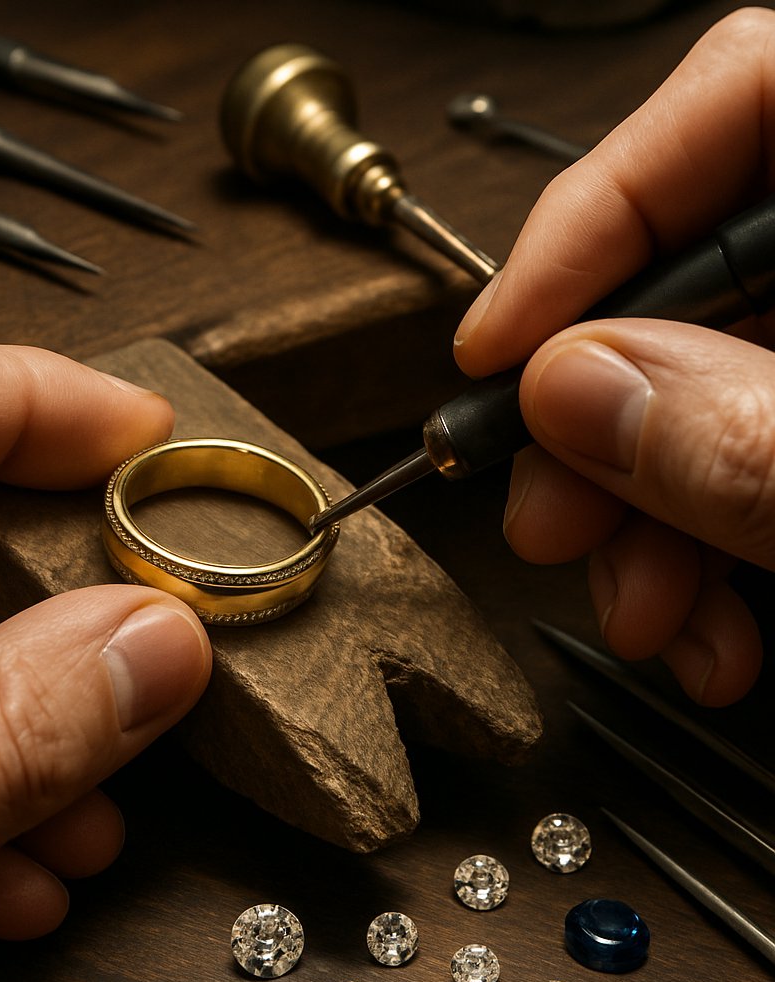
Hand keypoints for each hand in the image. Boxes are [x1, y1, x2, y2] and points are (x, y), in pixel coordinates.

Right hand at [454, 8, 774, 705]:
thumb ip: (760, 437)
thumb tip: (575, 394)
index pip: (741, 93)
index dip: (592, 220)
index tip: (495, 348)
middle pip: (697, 273)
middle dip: (597, 422)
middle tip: (547, 517)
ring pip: (707, 390)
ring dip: (641, 518)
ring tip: (637, 613)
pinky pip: (750, 459)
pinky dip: (706, 553)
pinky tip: (703, 625)